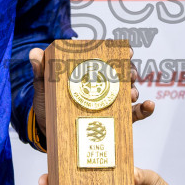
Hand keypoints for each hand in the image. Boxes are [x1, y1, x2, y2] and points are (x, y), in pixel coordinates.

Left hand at [28, 47, 155, 146]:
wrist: (47, 134)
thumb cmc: (47, 107)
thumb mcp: (44, 88)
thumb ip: (41, 72)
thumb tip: (34, 53)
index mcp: (89, 73)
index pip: (108, 58)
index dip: (121, 52)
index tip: (127, 51)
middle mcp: (103, 86)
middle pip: (123, 74)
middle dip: (130, 72)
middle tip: (128, 75)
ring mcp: (111, 103)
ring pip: (130, 91)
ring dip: (135, 89)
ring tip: (131, 94)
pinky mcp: (116, 120)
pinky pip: (135, 114)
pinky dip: (145, 109)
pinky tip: (150, 106)